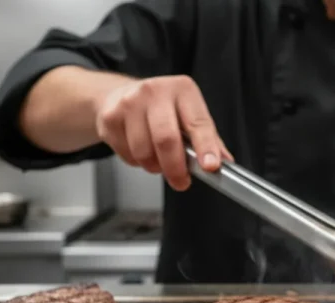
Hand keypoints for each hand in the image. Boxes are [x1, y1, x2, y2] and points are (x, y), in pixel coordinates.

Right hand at [95, 75, 231, 190]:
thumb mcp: (189, 115)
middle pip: (166, 139)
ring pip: (144, 152)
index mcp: (182, 90)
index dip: (205, 147)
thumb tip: (224, 163)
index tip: (210, 166)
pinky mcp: (110, 117)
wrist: (121, 96)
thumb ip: (209, 140)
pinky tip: (140, 149)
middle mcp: (155, 91)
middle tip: (180, 180)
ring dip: (154, 166)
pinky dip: (137, 162)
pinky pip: (128, 155)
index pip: (197, 123)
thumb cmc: (161, 109)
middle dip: (175, 168)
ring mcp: (129, 102)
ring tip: (158, 160)